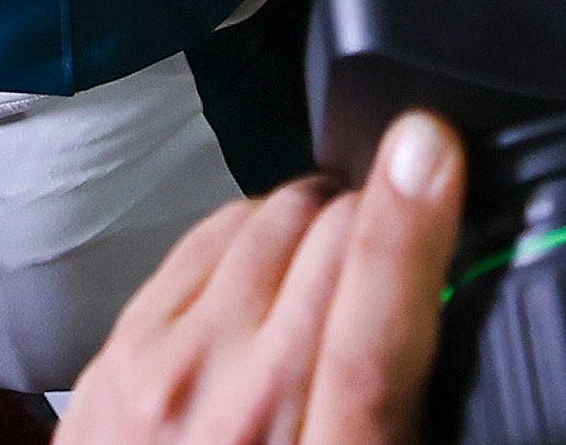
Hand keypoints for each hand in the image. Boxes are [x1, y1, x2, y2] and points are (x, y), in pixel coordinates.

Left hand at [59, 112, 467, 444]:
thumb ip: (404, 399)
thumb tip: (449, 308)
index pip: (373, 326)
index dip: (408, 223)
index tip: (434, 148)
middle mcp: (238, 417)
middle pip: (324, 244)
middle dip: (375, 217)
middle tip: (396, 240)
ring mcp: (164, 382)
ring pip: (262, 222)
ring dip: (311, 221)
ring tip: (333, 259)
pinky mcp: (116, 361)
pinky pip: (201, 241)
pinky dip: (247, 236)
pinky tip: (265, 271)